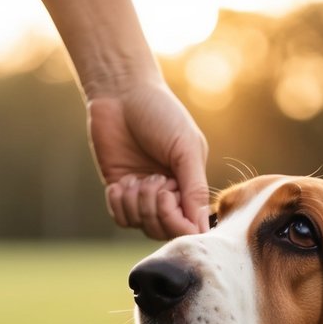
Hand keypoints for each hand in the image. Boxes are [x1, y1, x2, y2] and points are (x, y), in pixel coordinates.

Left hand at [89, 79, 208, 239]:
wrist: (121, 93)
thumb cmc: (160, 113)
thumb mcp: (186, 148)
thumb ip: (195, 188)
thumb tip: (202, 228)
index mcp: (191, 185)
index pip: (190, 226)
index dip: (178, 221)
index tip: (169, 194)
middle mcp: (170, 194)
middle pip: (165, 230)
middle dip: (155, 209)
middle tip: (153, 179)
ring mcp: (143, 194)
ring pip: (142, 225)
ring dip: (136, 204)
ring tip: (135, 178)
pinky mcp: (119, 191)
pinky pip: (121, 218)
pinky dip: (119, 204)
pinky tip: (120, 183)